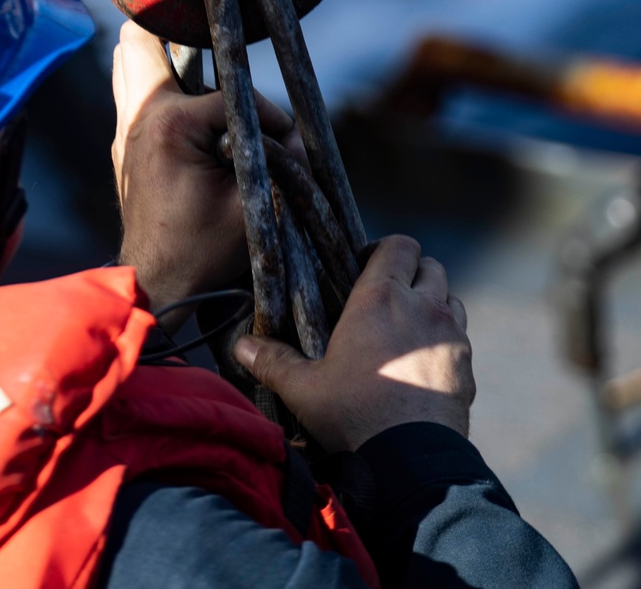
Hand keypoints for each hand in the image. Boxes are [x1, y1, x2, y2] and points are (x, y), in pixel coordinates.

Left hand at [112, 20, 294, 328]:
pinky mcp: (125, 140)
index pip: (231, 93)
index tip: (285, 142)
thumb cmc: (203, 249)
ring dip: (162, 51)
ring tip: (196, 47)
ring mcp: (125, 126)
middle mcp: (140, 115)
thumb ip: (281, 160)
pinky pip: (132, 88)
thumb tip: (297, 134)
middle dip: (181, 31)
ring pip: (129, 57)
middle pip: (142, 38)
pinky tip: (181, 82)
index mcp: (171, 123)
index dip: (266, 114)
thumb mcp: (254, 204)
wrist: (156, 283)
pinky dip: (154, 77)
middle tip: (213, 30)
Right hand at [234, 235, 474, 451]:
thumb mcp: (304, 388)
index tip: (364, 268)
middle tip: (387, 297)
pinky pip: (461, 341)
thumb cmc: (354, 415)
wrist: (412, 462)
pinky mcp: (468, 369)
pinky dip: (445, 343)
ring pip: (451, 300)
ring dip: (433, 306)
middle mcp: (423, 308)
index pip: (399, 245)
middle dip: (412, 274)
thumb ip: (273, 361)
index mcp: (382, 298)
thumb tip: (240, 347)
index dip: (384, 249)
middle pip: (431, 267)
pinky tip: (424, 366)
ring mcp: (452, 338)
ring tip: (408, 329)